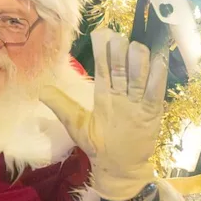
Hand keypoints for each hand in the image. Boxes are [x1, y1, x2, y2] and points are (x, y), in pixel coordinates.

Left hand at [41, 29, 167, 200]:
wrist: (118, 166)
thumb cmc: (96, 143)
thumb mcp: (76, 124)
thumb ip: (61, 105)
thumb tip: (41, 90)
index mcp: (104, 93)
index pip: (104, 67)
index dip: (103, 51)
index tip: (102, 34)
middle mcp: (122, 92)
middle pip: (122, 68)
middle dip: (121, 53)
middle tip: (118, 38)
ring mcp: (138, 101)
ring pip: (139, 77)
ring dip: (139, 62)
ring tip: (136, 46)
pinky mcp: (152, 112)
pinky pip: (155, 93)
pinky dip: (158, 78)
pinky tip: (159, 62)